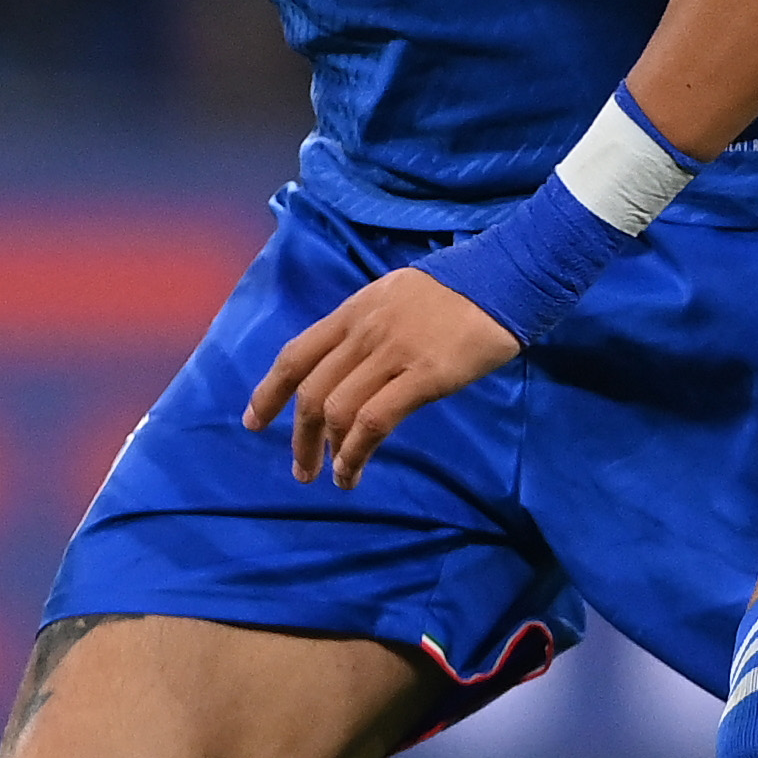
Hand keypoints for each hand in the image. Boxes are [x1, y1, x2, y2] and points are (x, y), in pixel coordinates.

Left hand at [248, 269, 519, 485]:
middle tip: (300, 468)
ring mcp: (392, 353)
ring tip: (332, 477)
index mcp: (352, 312)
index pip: (295, 355)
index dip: (268, 392)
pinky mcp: (423, 376)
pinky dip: (356, 452)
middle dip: (299, 436)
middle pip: (310, 391)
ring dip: (326, 451)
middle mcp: (363, 332)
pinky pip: (375, 421)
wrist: (503, 280)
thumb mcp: (393, 297)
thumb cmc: (454, 291)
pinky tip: (354, 470)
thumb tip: (347, 368)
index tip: (254, 422)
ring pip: (337, 410)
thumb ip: (365, 328)